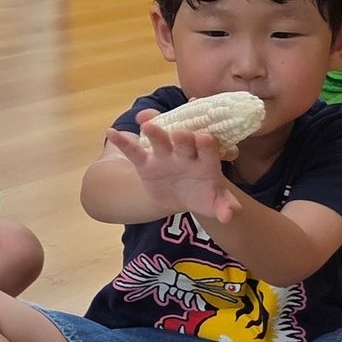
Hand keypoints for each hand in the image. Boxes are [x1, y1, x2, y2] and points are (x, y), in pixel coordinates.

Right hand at [107, 113, 240, 224]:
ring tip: (146, 125)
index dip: (207, 145)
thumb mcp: (215, 203)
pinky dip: (122, 142)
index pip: (209, 150)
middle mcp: (185, 153)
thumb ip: (225, 207)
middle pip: (184, 142)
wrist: (182, 196)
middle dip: (182, 137)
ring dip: (154, 133)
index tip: (206, 138)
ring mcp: (164, 156)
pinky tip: (111, 132)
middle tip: (180, 132)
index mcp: (206, 161)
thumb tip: (230, 216)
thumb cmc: (203, 195)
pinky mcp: (145, 163)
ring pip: (159, 141)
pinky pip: (134, 152)